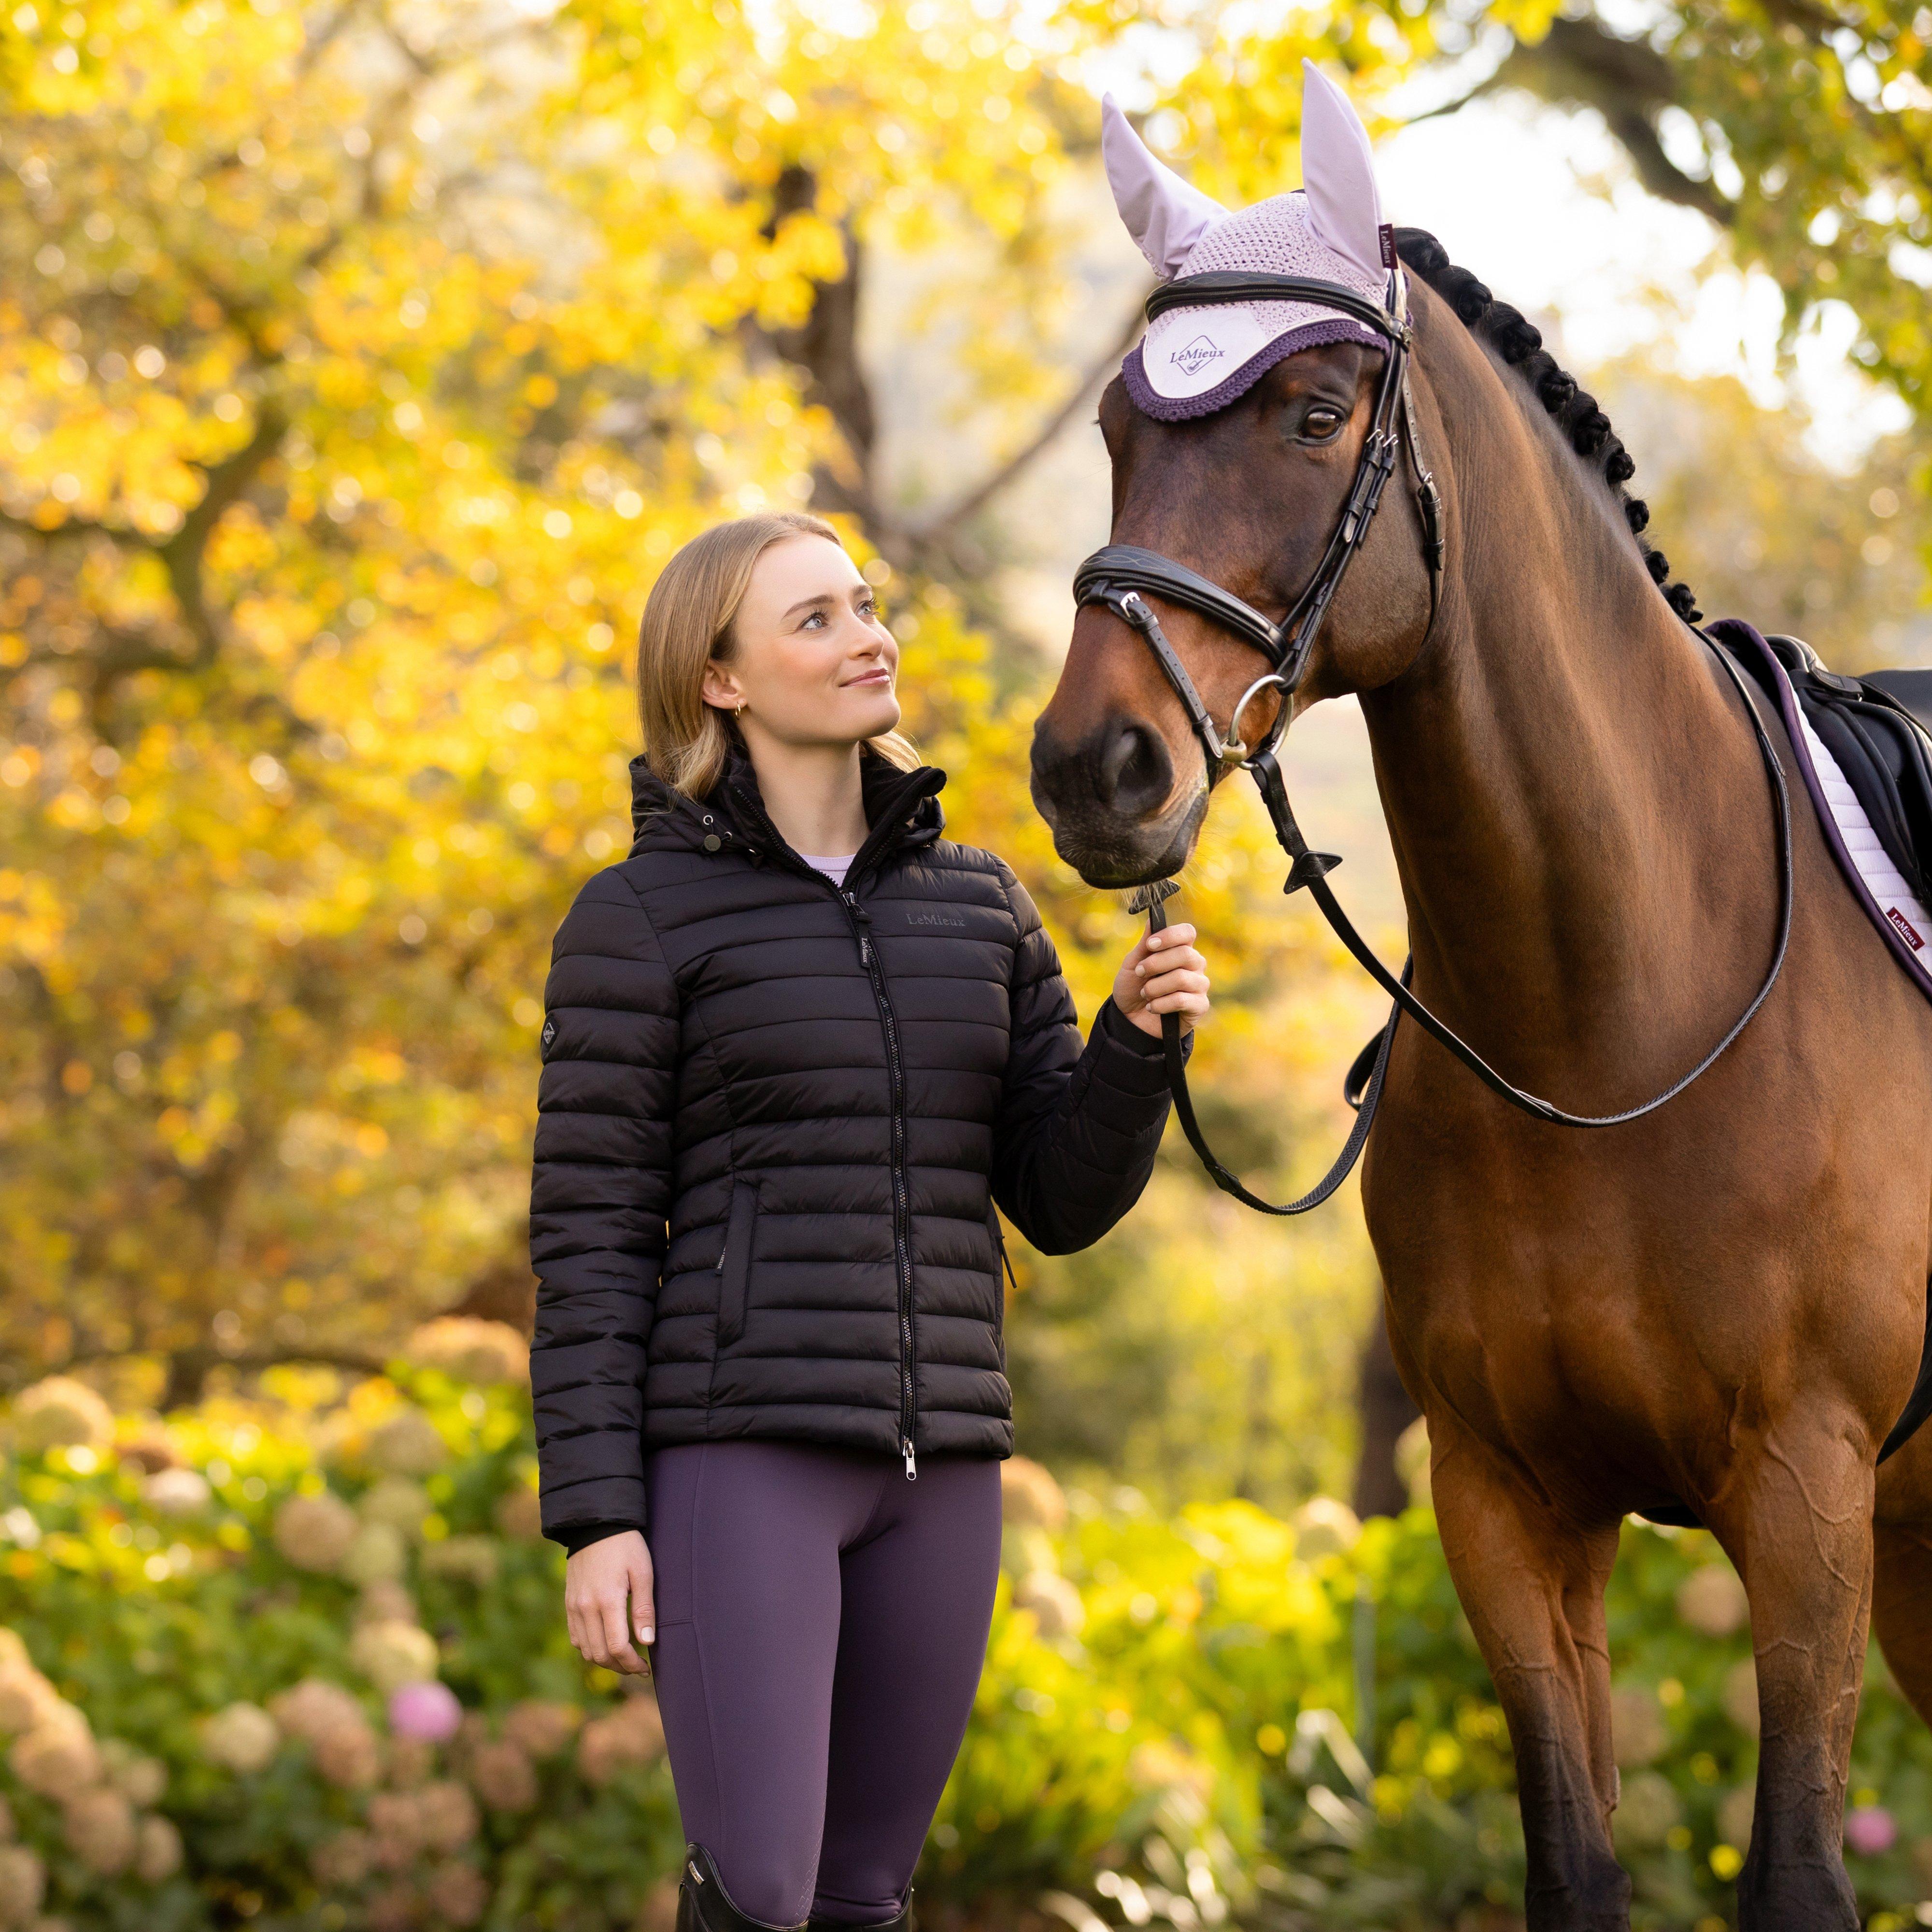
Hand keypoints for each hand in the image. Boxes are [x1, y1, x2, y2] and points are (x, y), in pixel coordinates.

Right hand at [564, 1530, 655, 1674]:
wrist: (595, 1525)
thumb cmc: (626, 1546)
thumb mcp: (643, 1572)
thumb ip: (644, 1609)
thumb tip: (647, 1642)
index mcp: (608, 1601)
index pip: (617, 1648)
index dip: (632, 1664)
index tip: (646, 1667)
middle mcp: (586, 1608)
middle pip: (600, 1655)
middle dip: (621, 1667)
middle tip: (639, 1667)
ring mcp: (574, 1607)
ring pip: (586, 1650)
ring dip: (605, 1661)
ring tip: (625, 1658)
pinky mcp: (569, 1604)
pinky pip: (576, 1637)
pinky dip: (590, 1648)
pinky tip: (606, 1643)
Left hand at [1113, 922, 1210, 1039]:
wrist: (1131, 1020)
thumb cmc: (1134, 988)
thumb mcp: (1132, 965)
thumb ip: (1144, 945)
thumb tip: (1152, 920)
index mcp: (1181, 949)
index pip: (1187, 932)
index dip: (1170, 936)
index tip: (1150, 945)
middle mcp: (1195, 965)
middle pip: (1185, 954)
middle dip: (1156, 963)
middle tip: (1140, 972)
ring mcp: (1199, 985)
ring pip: (1181, 978)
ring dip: (1155, 987)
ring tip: (1145, 994)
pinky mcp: (1199, 1006)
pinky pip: (1182, 1000)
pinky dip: (1161, 1004)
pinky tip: (1152, 1007)